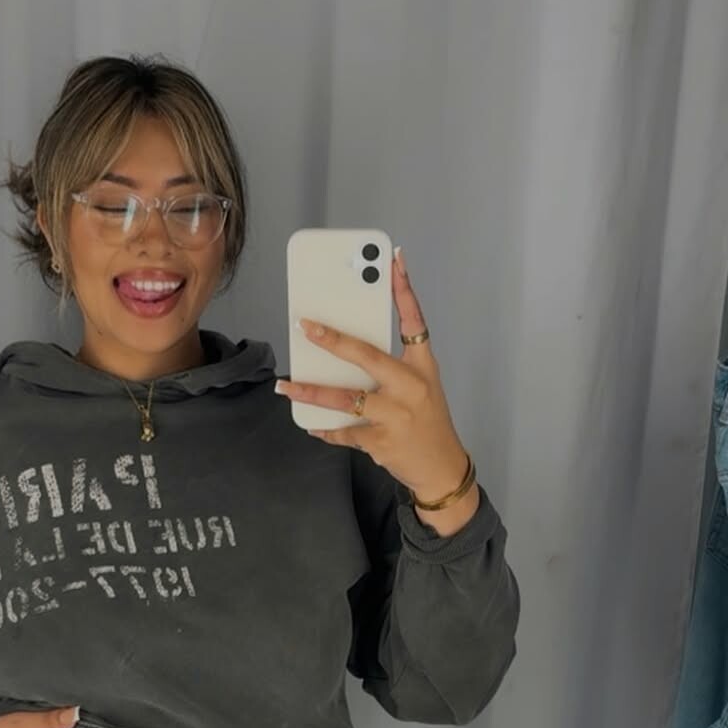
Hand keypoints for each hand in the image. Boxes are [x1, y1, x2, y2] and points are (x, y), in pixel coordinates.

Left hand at [275, 247, 478, 525]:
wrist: (441, 468)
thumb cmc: (426, 421)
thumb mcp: (420, 386)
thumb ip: (391, 367)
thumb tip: (345, 347)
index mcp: (423, 366)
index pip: (415, 320)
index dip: (405, 289)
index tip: (393, 260)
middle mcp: (411, 386)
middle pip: (368, 356)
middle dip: (333, 340)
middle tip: (305, 326)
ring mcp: (396, 415)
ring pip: (345, 398)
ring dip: (311, 392)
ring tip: (286, 386)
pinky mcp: (381, 441)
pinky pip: (344, 431)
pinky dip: (325, 429)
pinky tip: (311, 424)